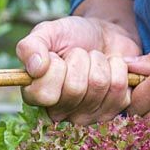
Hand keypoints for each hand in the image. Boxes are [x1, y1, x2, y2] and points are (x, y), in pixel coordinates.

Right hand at [16, 15, 140, 123]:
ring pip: (99, 84)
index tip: (56, 56)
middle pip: (75, 88)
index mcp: (36, 96)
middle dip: (80, 59)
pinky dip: (117, 67)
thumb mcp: (47, 33)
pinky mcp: (112, 112)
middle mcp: (59, 112)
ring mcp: (86, 116)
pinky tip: (110, 68)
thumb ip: (30, 46)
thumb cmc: (70, 37)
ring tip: (94, 60)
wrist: (103, 36)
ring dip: (99, 61)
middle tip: (79, 55)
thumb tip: (35, 68)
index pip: (45, 94)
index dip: (55, 67)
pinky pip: (119, 87)